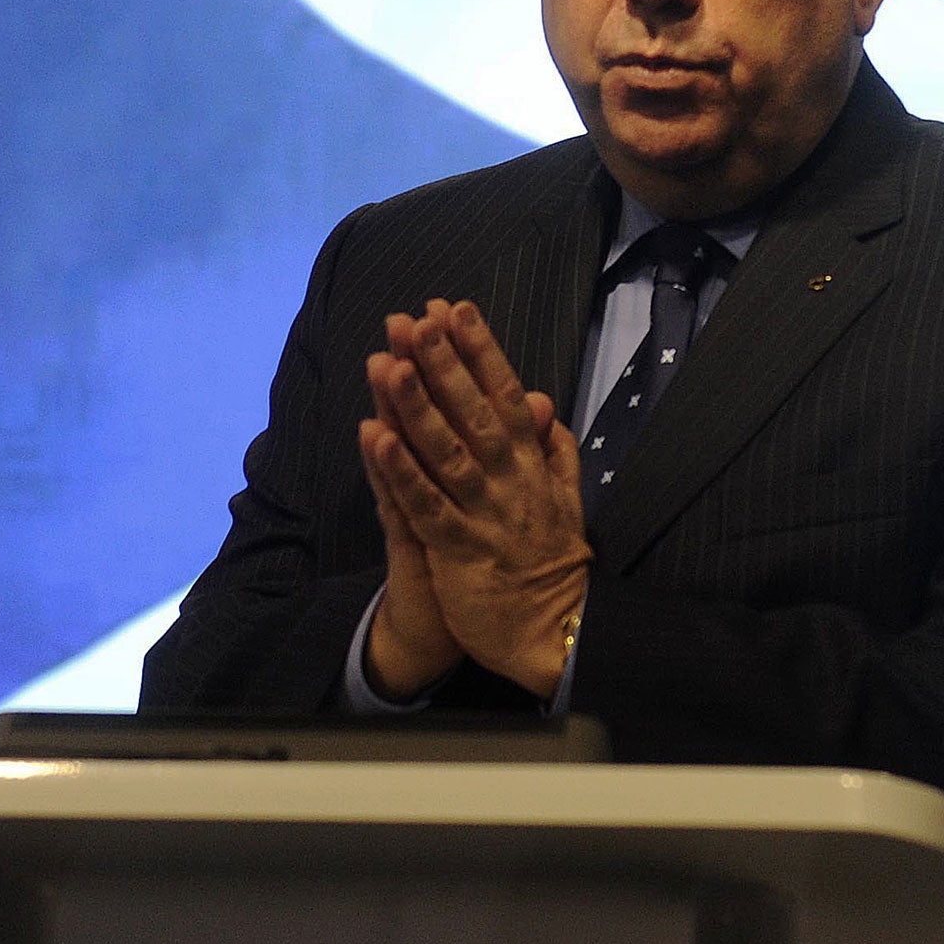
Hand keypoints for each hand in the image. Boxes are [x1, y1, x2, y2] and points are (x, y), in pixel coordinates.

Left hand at [361, 299, 591, 696]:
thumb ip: (555, 449)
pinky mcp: (460, 551)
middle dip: (443, 362)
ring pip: (447, 450)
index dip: (481, 351)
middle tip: (414, 318)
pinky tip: (376, 437)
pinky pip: (426, 505)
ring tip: (389, 362)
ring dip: (417, 405)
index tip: (456, 309)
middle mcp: (511, 480)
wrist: (559, 633)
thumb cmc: (553, 564)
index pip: (507, 395)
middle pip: (474, 411)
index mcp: (533, 464)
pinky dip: (401, 471)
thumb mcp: (566, 497)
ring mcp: (486, 513)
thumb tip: (544, 403)